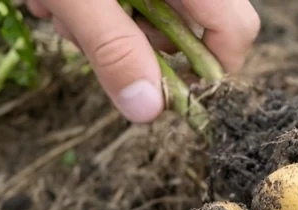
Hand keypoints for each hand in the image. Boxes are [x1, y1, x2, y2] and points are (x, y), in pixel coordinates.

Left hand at [25, 0, 259, 122]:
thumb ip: (113, 47)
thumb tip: (147, 110)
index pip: (235, 29)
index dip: (209, 69)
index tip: (165, 90)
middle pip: (195, 26)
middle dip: (143, 46)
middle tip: (90, 41)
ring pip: (159, 13)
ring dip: (112, 27)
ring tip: (62, 12)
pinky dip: (100, 5)